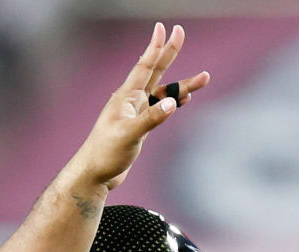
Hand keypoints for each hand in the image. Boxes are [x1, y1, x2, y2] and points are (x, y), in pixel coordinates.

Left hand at [69, 22, 209, 191]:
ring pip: (162, 93)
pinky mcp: (138, 127)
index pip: (144, 67)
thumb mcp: (129, 135)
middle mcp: (130, 102)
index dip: (155, 47)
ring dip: (182, 86)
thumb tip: (172, 103)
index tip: (164, 28)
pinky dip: (173, 103)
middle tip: (180, 33)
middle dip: (169, 54)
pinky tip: (184, 100)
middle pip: (154, 73)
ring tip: (204, 78)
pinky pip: (159, 108)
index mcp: (125, 98)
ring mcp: (134, 114)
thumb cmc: (105, 154)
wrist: (94, 176)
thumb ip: (150, 118)